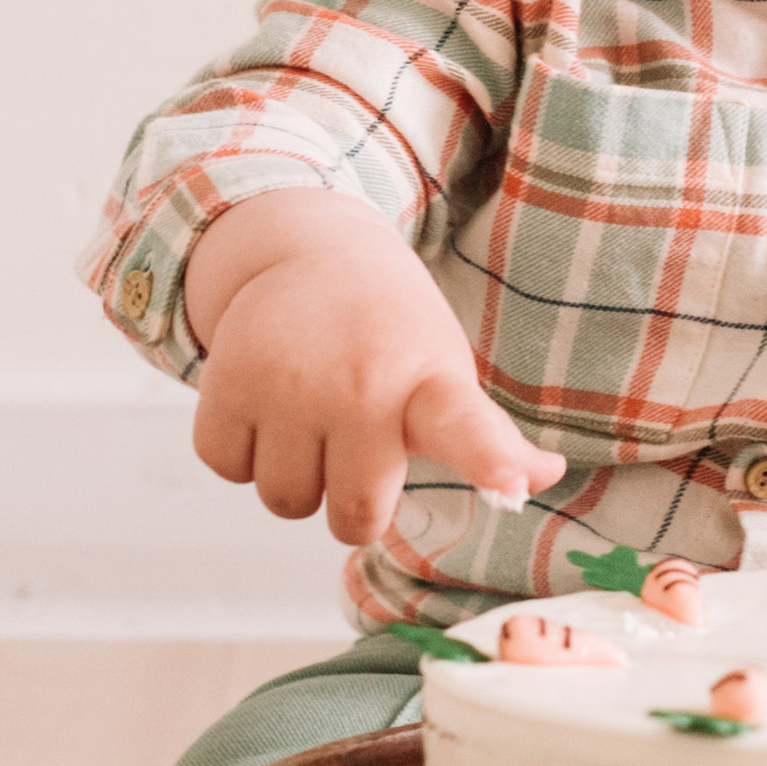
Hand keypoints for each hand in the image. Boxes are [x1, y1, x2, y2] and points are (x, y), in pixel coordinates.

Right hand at [185, 197, 565, 548]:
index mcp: (431, 386)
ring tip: (308, 420)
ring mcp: (292, 384)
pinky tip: (265, 405)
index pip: (467, 431)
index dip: (491, 463)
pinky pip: (226, 467)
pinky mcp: (229, 379)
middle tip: (354, 448)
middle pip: (350, 517)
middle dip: (349, 505)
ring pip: (284, 500)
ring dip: (293, 480)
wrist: (313, 247)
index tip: (512, 485)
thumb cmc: (392, 332)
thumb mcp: (447, 371)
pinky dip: (240, 452)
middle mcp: (364, 386)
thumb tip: (540, 479)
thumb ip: (490, 439)